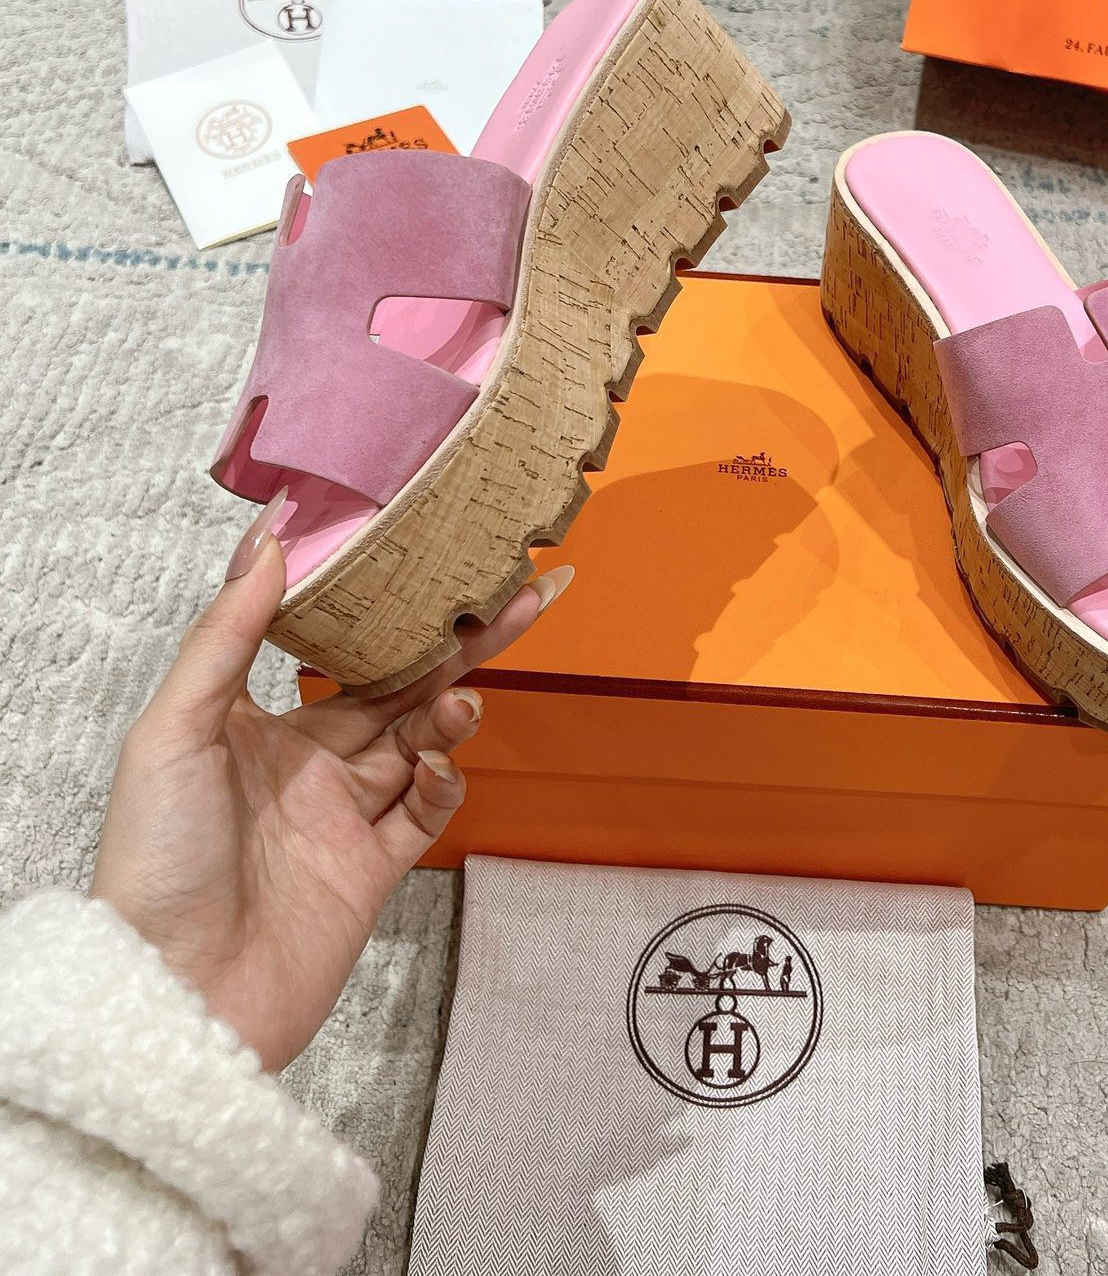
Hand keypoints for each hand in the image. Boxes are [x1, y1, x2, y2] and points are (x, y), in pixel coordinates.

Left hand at [92, 502, 571, 1070]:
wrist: (177, 998)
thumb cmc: (156, 865)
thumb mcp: (173, 733)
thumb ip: (222, 636)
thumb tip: (270, 541)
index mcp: (256, 726)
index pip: (335, 645)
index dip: (385, 602)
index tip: (427, 555)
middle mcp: (306, 765)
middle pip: (398, 685)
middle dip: (459, 642)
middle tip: (520, 594)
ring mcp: (342, 818)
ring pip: (421, 743)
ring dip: (449, 710)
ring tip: (463, 693)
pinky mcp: (370, 873)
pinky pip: (425, 815)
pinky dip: (442, 783)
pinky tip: (439, 765)